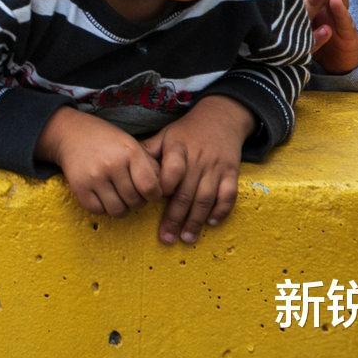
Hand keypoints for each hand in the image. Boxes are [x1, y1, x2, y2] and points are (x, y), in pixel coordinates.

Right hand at [38, 107, 160, 217]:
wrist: (70, 133)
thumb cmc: (108, 141)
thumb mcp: (132, 145)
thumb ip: (150, 166)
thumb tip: (164, 192)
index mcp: (130, 152)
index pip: (151, 188)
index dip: (153, 195)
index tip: (149, 192)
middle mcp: (112, 164)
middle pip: (135, 202)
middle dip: (136, 201)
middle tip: (130, 191)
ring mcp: (94, 177)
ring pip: (118, 211)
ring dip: (121, 207)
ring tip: (117, 194)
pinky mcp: (79, 187)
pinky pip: (98, 211)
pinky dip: (103, 207)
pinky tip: (102, 194)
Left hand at [140, 96, 252, 245]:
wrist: (220, 119)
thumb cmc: (186, 132)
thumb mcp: (165, 135)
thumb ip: (148, 152)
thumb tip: (126, 168)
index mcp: (178, 148)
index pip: (172, 170)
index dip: (163, 187)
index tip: (152, 202)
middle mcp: (198, 159)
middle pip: (187, 191)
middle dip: (175, 217)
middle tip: (166, 238)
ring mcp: (216, 167)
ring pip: (206, 198)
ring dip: (196, 220)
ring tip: (186, 238)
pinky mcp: (232, 173)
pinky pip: (229, 195)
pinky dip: (221, 210)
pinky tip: (211, 223)